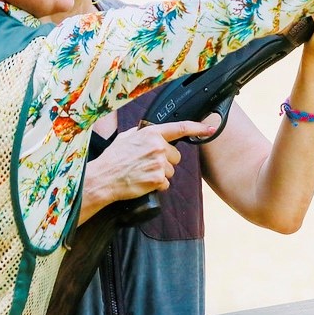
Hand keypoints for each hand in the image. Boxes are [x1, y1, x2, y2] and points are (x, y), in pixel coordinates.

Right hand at [86, 120, 214, 202]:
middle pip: (176, 157)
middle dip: (165, 162)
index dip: (198, 128)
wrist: (103, 178)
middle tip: (147, 164)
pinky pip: (165, 184)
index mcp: (151, 133)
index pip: (180, 128)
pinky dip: (156, 186)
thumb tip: (153, 133)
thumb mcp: (126, 137)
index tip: (210, 129)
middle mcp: (158, 146)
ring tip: (142, 173)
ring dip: (160, 175)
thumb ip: (143, 133)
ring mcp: (158, 163)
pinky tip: (143, 182)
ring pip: (171, 171)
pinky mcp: (157, 179)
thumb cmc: (113, 159)